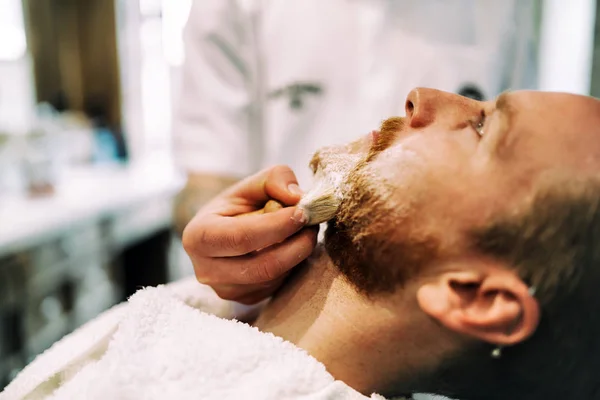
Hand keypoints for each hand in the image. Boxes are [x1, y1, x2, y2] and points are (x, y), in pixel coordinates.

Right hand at [182, 165, 318, 303]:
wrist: (231, 231)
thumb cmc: (241, 205)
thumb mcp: (253, 184)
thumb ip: (275, 178)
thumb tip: (297, 198)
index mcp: (199, 236)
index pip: (242, 237)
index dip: (277, 226)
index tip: (304, 212)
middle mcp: (206, 270)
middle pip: (262, 266)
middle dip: (296, 244)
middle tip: (314, 224)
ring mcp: (225, 290)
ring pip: (274, 278)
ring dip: (297, 255)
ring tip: (304, 231)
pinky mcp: (245, 300)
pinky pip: (277, 286)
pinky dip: (291, 266)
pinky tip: (291, 248)